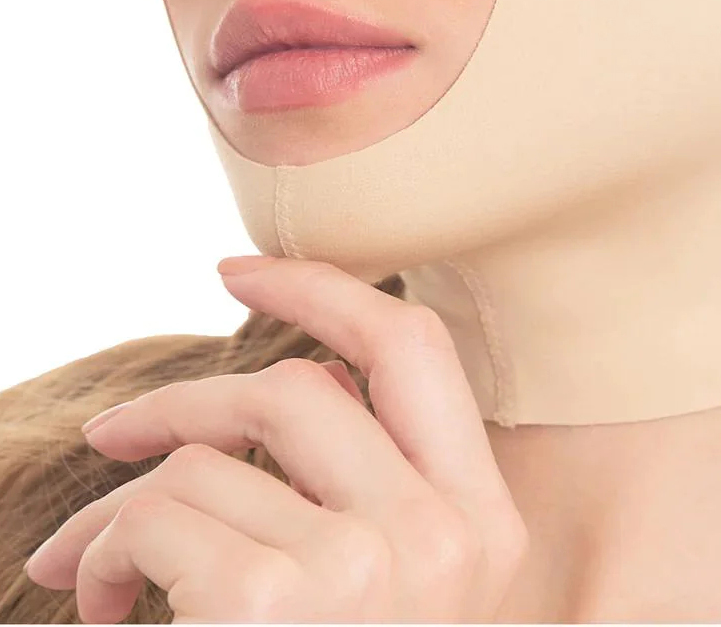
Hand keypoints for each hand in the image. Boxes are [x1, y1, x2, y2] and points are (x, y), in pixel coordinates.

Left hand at [23, 256, 529, 623]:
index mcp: (486, 526)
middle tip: (115, 430)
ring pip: (212, 452)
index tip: (240, 268)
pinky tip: (98, 610)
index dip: (325, 288)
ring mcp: (368, 567)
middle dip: (188, 399)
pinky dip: (101, 553)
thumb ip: (374, 491)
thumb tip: (300, 380)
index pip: (413, 349)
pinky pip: (158, 516)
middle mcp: (443, 534)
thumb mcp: (402, 601)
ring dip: (128, 502)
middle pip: (297, 385)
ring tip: (93, 573)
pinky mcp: (277, 604)